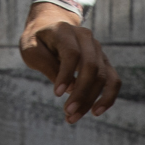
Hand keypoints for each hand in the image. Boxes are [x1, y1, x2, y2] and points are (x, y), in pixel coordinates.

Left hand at [19, 2, 120, 123]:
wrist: (50, 27)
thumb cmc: (38, 41)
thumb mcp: (31, 50)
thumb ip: (47, 65)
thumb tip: (71, 88)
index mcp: (65, 30)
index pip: (72, 53)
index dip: (66, 74)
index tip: (57, 94)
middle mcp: (86, 37)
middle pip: (91, 66)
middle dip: (81, 92)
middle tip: (67, 112)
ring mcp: (97, 49)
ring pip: (102, 76)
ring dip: (90, 100)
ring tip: (73, 117)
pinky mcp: (103, 61)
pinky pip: (113, 80)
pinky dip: (108, 97)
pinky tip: (96, 111)